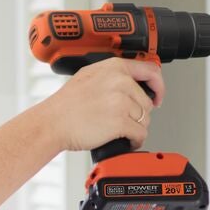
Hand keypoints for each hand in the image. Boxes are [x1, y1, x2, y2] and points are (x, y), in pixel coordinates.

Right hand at [49, 57, 164, 152]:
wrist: (51, 124)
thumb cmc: (64, 106)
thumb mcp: (88, 76)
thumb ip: (111, 75)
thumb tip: (130, 82)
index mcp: (114, 67)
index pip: (151, 71)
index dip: (158, 86)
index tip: (156, 96)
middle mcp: (120, 81)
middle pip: (147, 102)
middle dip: (139, 114)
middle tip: (126, 121)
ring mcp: (121, 101)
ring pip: (145, 119)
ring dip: (136, 129)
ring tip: (122, 132)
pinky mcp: (120, 121)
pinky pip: (140, 133)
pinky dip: (135, 141)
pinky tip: (126, 141)